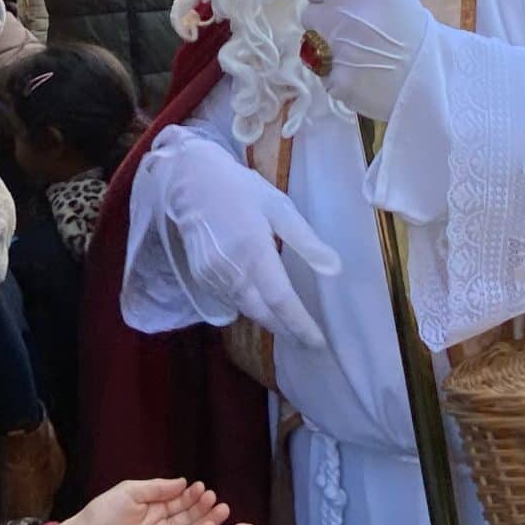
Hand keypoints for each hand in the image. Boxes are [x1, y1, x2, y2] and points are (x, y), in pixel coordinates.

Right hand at [154, 130, 337, 351]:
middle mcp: (231, 270)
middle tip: (308, 338)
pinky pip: (229, 300)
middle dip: (286, 328)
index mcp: (255, 251)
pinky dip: (248, 304)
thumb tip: (335, 269)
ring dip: (267, 318)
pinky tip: (259, 299)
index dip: (300, 325)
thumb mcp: (279, 206)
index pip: (280, 300)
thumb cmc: (239, 189)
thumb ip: (306, 241)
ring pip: (245, 309)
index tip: (319, 342)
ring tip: (287, 321)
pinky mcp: (200, 278)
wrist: (189, 182)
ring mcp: (212, 277)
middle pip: (262, 313)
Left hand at [300, 0, 427, 122]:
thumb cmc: (412, 24)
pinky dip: (338, 74)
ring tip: (360, 53)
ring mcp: (335, 52)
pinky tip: (362, 73)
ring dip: (329, 47)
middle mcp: (339, 17)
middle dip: (327, 20)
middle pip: (310, 14)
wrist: (431, 76)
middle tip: (357, 29)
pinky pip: (323, 72)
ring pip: (312, 44)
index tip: (343, 0)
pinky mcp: (335, 82)